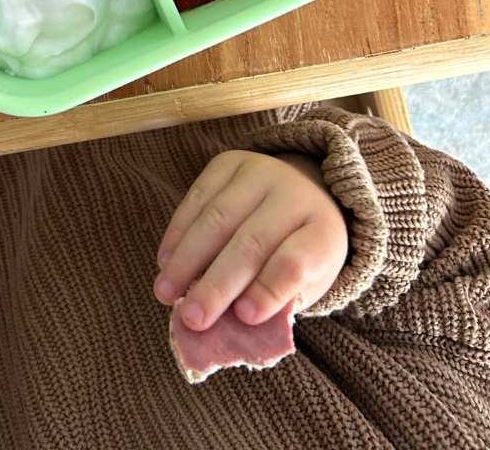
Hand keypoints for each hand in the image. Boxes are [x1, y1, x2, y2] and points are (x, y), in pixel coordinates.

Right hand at [154, 150, 347, 330]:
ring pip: (217, 218)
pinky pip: (196, 197)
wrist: (303, 189)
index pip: (296, 261)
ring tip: (165, 292)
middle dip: (217, 284)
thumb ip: (275, 304)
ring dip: (187, 259)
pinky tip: (165, 260)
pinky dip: (177, 232)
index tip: (244, 318)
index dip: (269, 289)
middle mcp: (295, 194)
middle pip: (251, 242)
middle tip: (193, 318)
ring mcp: (260, 172)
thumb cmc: (300, 250)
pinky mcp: (229, 161)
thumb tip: (231, 328)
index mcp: (324, 231)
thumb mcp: (307, 282)